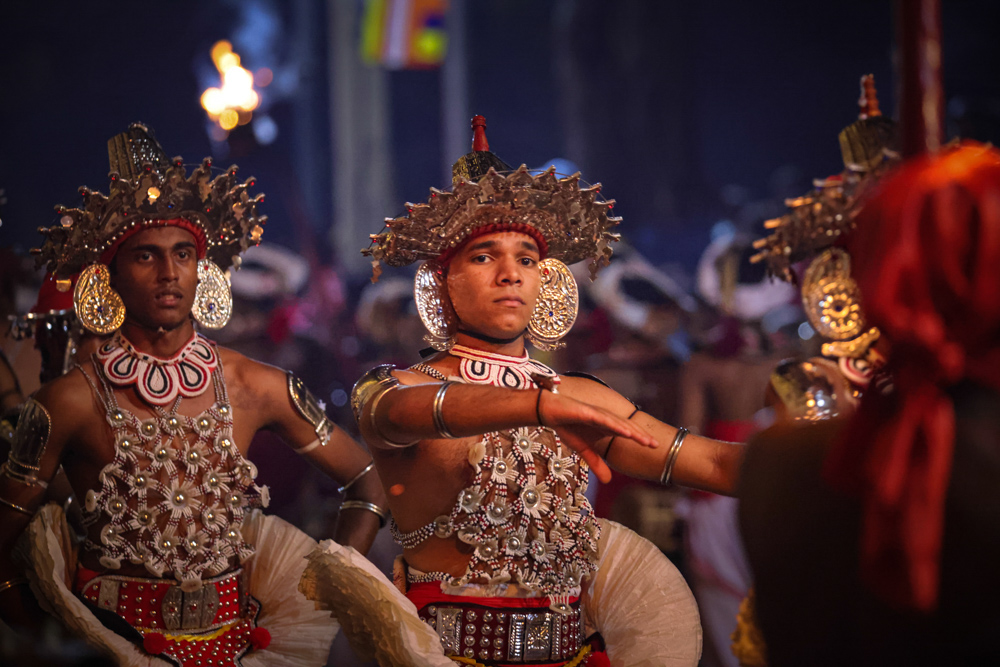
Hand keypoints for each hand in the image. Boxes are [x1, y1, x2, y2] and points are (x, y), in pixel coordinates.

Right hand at [538, 390, 657, 482]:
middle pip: (627, 427)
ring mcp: (597, 414)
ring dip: (632, 431)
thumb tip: (608, 481)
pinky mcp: (587, 412)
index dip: (641, 439)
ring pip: (618, 423)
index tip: (655, 447)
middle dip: (641, 436)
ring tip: (644, 440)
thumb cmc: (568, 426)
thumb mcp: (584, 450)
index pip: (628, 432)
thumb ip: (596, 463)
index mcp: (606, 426)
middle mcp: (605, 418)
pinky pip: (603, 419)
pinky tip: (624, 431)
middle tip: (656, 445)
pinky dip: (614, 425)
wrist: (549, 411)